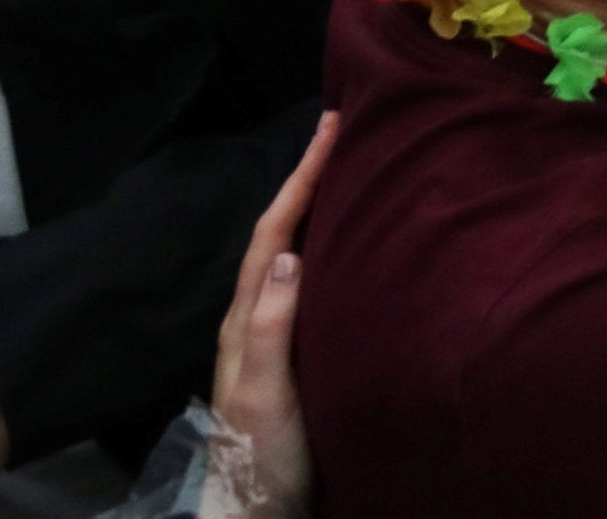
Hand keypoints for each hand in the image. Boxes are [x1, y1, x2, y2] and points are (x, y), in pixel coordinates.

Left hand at [204, 115, 331, 518]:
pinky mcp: (300, 353)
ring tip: (356, 172)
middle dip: (310, 181)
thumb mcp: (264, 393)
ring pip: (298, 255)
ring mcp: (276, 336)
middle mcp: (258, 317)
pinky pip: (316, 283)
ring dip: (321, 210)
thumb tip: (290, 251)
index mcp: (247, 319)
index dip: (300, 179)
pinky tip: (359, 244)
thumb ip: (269, 326)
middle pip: (283, 234)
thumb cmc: (265, 454)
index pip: (274, 234)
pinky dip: (334, 249)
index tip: (329, 127)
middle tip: (345, 132)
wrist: (261, 510)